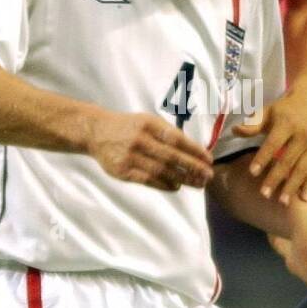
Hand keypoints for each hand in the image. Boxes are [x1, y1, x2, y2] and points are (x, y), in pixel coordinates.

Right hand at [87, 110, 213, 190]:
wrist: (97, 132)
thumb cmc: (129, 127)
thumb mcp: (148, 121)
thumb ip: (168, 133)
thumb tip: (194, 150)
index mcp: (149, 125)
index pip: (177, 139)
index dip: (195, 151)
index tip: (209, 159)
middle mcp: (140, 140)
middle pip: (171, 157)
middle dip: (193, 167)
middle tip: (208, 176)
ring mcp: (131, 156)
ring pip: (161, 171)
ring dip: (182, 178)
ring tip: (197, 184)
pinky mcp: (123, 171)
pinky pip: (148, 180)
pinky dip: (164, 184)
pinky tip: (177, 186)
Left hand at [234, 88, 306, 204]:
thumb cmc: (284, 109)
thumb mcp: (268, 111)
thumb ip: (253, 124)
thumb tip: (235, 130)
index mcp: (287, 123)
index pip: (273, 143)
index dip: (262, 158)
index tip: (252, 173)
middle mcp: (302, 135)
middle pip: (288, 160)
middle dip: (276, 178)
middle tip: (264, 194)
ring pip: (302, 168)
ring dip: (293, 186)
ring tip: (282, 202)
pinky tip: (303, 199)